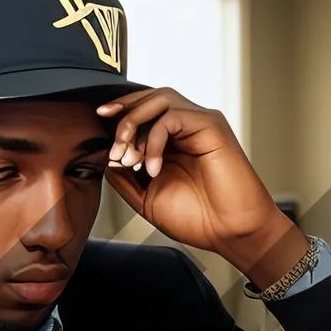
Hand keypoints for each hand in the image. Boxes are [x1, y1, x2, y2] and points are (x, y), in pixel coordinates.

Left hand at [97, 89, 308, 289]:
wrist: (229, 233)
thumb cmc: (198, 219)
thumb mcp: (146, 199)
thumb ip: (125, 178)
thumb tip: (106, 158)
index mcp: (173, 141)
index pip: (142, 111)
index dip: (118, 115)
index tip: (101, 135)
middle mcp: (187, 127)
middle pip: (148, 97)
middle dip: (122, 116)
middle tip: (114, 151)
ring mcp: (200, 124)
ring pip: (160, 99)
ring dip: (134, 122)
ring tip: (128, 156)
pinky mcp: (211, 126)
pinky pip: (172, 118)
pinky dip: (154, 140)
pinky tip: (153, 168)